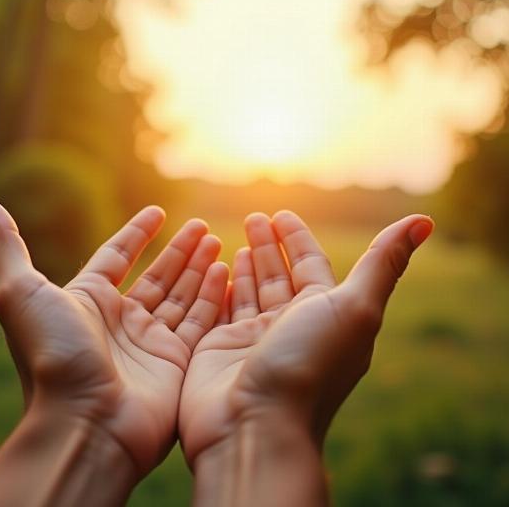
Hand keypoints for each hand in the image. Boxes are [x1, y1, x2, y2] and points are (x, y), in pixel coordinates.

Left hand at [0, 190, 228, 480]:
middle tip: (202, 225)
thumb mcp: (19, 291)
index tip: (158, 212)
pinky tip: (224, 272)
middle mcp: (120, 321)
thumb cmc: (51, 355)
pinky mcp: (176, 361)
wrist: (83, 423)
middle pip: (157, 275)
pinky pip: (200, 320)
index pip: (117, 256)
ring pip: (181, 295)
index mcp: (87, 300)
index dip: (138, 234)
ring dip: (199, 267)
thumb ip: (3, 243)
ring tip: (216, 241)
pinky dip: (212, 296)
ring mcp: (150, 342)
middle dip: (179, 249)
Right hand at [180, 210, 432, 504]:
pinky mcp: (221, 348)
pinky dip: (222, 287)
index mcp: (324, 315)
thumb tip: (424, 221)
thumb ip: (382, 264)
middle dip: (269, 244)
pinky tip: (218, 270)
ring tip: (238, 239)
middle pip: (280, 275)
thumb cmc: (308, 365)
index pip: (310, 265)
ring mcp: (254, 338)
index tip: (282, 214)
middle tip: (254, 217)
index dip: (297, 238)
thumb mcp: (354, 308)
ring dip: (247, 263)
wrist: (256, 428)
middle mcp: (290, 326)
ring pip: (251, 290)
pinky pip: (222, 308)